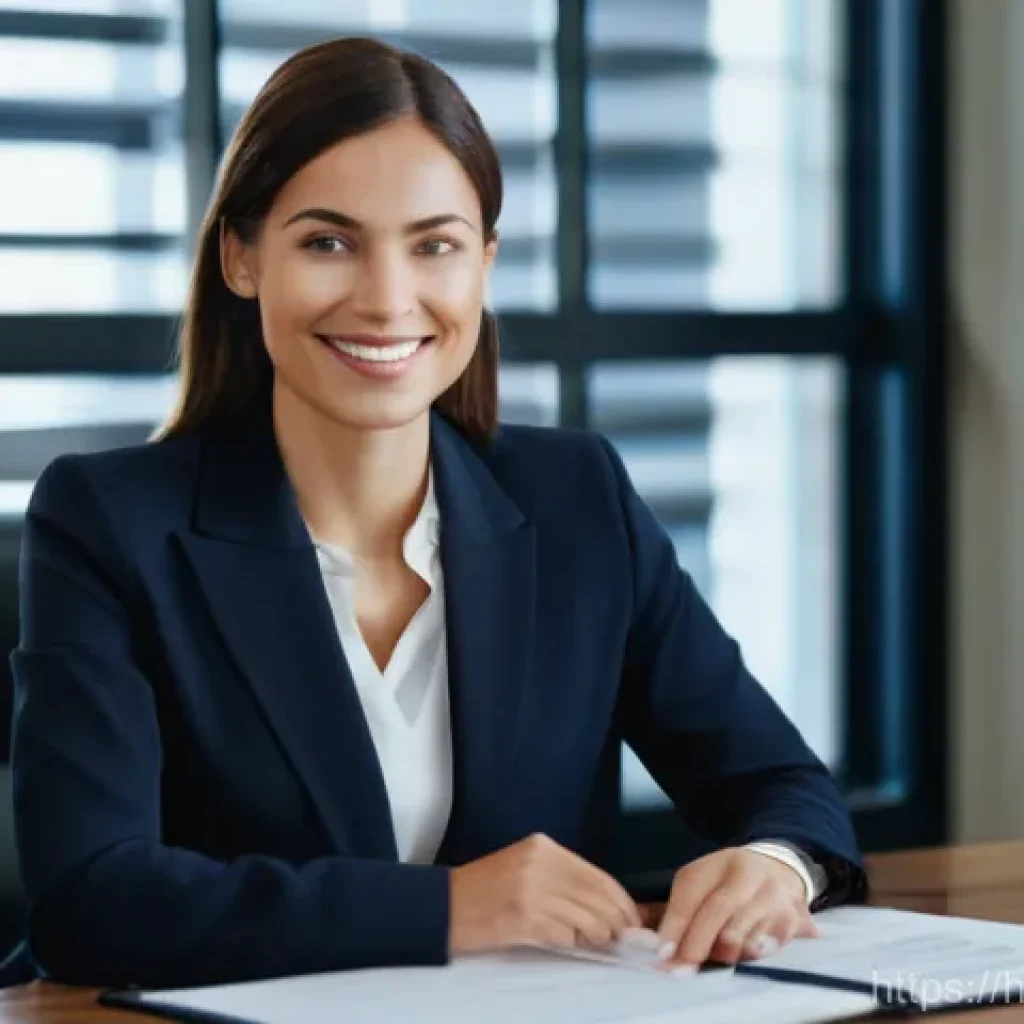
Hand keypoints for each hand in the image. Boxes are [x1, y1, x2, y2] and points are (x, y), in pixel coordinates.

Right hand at [448, 833, 640, 954]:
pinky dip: (573, 942)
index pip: (598, 875)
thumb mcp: (525, 867)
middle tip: (620, 937)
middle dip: (616, 921)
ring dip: (597, 936)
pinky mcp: (525, 919)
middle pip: (598, 897)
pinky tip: (568, 942)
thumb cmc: (485, 890)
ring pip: (588, 919)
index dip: (621, 900)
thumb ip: (562, 877)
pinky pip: (566, 935)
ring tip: (593, 941)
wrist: (445, 905)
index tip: (631, 917)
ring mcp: (533, 891)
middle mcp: (541, 864)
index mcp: (543, 847)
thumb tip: (604, 904)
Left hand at [655, 848, 819, 968]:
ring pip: (743, 936)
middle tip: (681, 969)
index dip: (676, 924)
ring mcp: (773, 896)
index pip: (692, 892)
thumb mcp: (702, 882)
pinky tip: (743, 954)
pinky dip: (749, 958)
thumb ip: (680, 911)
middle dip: (696, 944)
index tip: (663, 952)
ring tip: (716, 957)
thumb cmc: (729, 883)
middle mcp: (748, 874)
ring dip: (724, 955)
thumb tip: (660, 946)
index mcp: (719, 863)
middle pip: (718, 910)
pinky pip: (765, 950)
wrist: (780, 872)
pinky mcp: (792, 921)